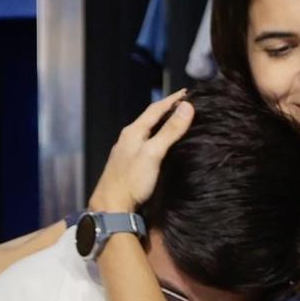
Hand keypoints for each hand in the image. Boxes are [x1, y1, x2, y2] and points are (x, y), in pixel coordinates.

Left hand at [88, 92, 192, 214]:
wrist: (111, 207)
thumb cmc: (131, 180)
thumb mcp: (153, 153)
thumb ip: (170, 131)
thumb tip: (188, 106)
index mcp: (133, 131)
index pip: (155, 109)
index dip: (172, 100)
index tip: (188, 92)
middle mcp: (128, 138)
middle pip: (150, 118)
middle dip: (167, 110)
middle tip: (185, 105)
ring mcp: (127, 151)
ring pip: (147, 131)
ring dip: (162, 124)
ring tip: (177, 121)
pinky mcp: (129, 164)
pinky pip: (146, 143)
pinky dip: (157, 138)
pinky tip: (163, 145)